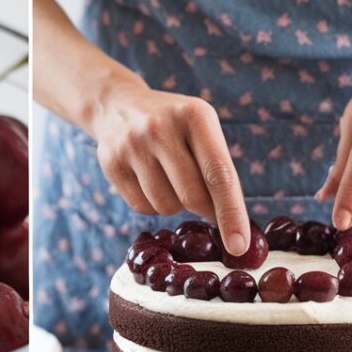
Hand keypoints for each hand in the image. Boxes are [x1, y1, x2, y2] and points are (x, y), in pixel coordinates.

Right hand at [89, 78, 250, 254]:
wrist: (119, 105)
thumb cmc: (174, 126)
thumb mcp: (201, 129)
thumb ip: (217, 169)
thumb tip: (233, 227)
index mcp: (194, 115)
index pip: (219, 174)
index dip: (231, 214)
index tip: (239, 246)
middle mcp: (160, 128)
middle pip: (191, 196)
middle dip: (206, 212)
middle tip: (210, 211)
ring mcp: (132, 145)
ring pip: (166, 206)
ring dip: (176, 205)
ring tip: (171, 180)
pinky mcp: (111, 163)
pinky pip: (142, 207)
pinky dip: (153, 204)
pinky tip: (150, 182)